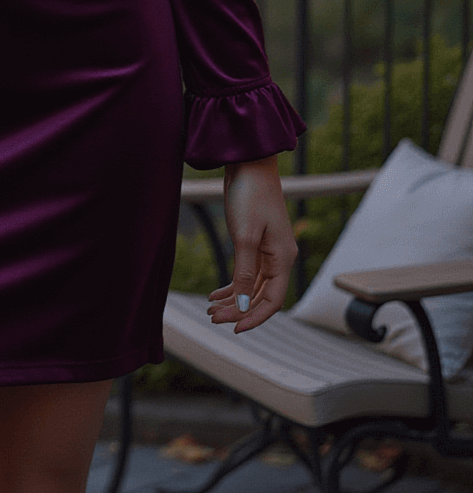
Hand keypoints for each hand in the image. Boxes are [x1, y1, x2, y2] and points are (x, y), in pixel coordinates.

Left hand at [207, 155, 296, 332]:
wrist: (248, 164)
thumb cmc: (250, 197)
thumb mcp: (245, 237)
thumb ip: (244, 273)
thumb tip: (242, 306)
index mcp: (283, 259)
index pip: (272, 301)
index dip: (253, 318)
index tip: (232, 329)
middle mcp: (279, 259)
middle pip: (260, 296)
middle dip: (238, 310)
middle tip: (212, 318)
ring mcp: (268, 252)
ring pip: (252, 287)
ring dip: (233, 300)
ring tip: (210, 310)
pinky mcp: (255, 243)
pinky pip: (246, 274)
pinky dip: (232, 286)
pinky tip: (214, 294)